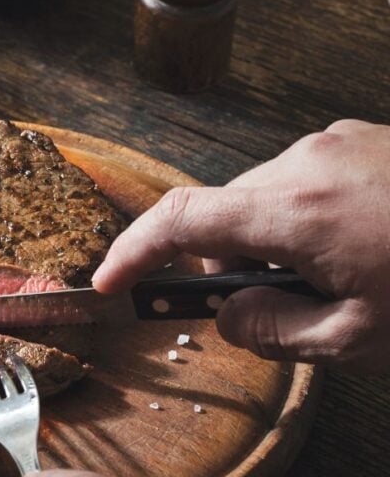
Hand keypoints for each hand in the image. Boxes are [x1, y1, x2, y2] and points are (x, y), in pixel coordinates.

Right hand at [93, 119, 389, 370]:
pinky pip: (309, 178)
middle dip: (232, 262)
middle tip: (282, 307)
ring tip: (342, 274)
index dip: (134, 252)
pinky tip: (364, 244)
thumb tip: (230, 317)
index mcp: (298, 210)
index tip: (111, 282)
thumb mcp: (361, 339)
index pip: (181, 220)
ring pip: (267, 196)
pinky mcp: (367, 137)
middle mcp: (309, 160)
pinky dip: (312, 216)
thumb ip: (276, 331)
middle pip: (226, 212)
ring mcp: (341, 141)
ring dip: (277, 238)